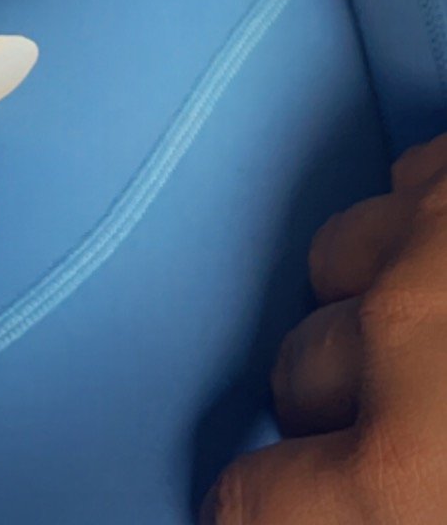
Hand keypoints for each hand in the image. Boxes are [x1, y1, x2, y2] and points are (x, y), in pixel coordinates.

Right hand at [205, 135, 446, 520]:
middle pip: (295, 369)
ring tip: (432, 332)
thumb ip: (394, 505)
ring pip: (336, 256)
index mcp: (403, 464)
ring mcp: (434, 231)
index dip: (257, 512)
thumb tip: (351, 495)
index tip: (274, 509)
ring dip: (369, 297)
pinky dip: (420, 224)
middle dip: (335, 404)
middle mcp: (396, 333)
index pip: (247, 502)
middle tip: (411, 432)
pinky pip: (403, 184)